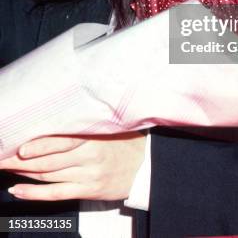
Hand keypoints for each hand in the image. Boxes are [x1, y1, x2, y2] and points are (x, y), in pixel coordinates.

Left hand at [0, 133, 145, 200]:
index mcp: (94, 136)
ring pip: (48, 175)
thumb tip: (53, 122)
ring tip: (5, 167)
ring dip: (22, 173)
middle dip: (20, 159)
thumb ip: (84, 125)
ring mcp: (88, 175)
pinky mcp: (88, 190)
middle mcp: (89, 156)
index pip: (60, 140)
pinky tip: (18, 190)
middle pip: (48, 160)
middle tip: (2, 156)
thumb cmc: (125, 142)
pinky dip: (34, 193)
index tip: (17, 144)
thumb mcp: (108, 127)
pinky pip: (56, 193)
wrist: (146, 165)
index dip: (37, 145)